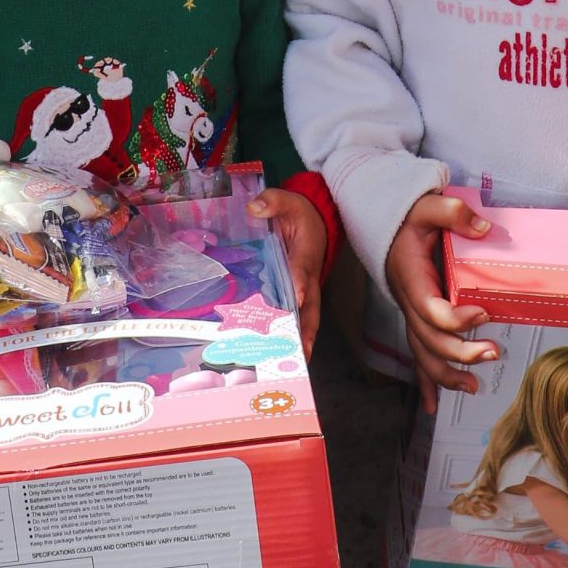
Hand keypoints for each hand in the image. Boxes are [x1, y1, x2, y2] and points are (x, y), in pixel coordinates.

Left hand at [249, 189, 326, 350]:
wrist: (313, 221)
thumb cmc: (299, 214)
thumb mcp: (288, 201)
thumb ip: (273, 201)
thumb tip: (254, 208)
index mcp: (306, 253)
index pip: (303, 269)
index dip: (300, 282)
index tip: (298, 298)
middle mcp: (308, 278)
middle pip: (311, 309)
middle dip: (305, 332)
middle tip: (297, 354)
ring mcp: (303, 291)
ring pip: (304, 320)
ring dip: (298, 342)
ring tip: (286, 366)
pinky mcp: (295, 298)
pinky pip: (293, 319)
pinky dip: (287, 337)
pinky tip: (272, 354)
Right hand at [383, 190, 496, 409]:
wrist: (386, 225)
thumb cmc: (408, 218)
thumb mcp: (427, 206)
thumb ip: (452, 212)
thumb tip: (483, 228)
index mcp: (412, 278)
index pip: (430, 308)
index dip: (455, 318)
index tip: (483, 313)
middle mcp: (408, 302)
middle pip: (428, 339)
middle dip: (460, 352)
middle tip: (492, 352)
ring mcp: (410, 315)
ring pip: (422, 354)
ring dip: (446, 374)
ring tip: (473, 386)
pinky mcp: (415, 320)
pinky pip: (417, 356)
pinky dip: (425, 382)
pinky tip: (432, 404)